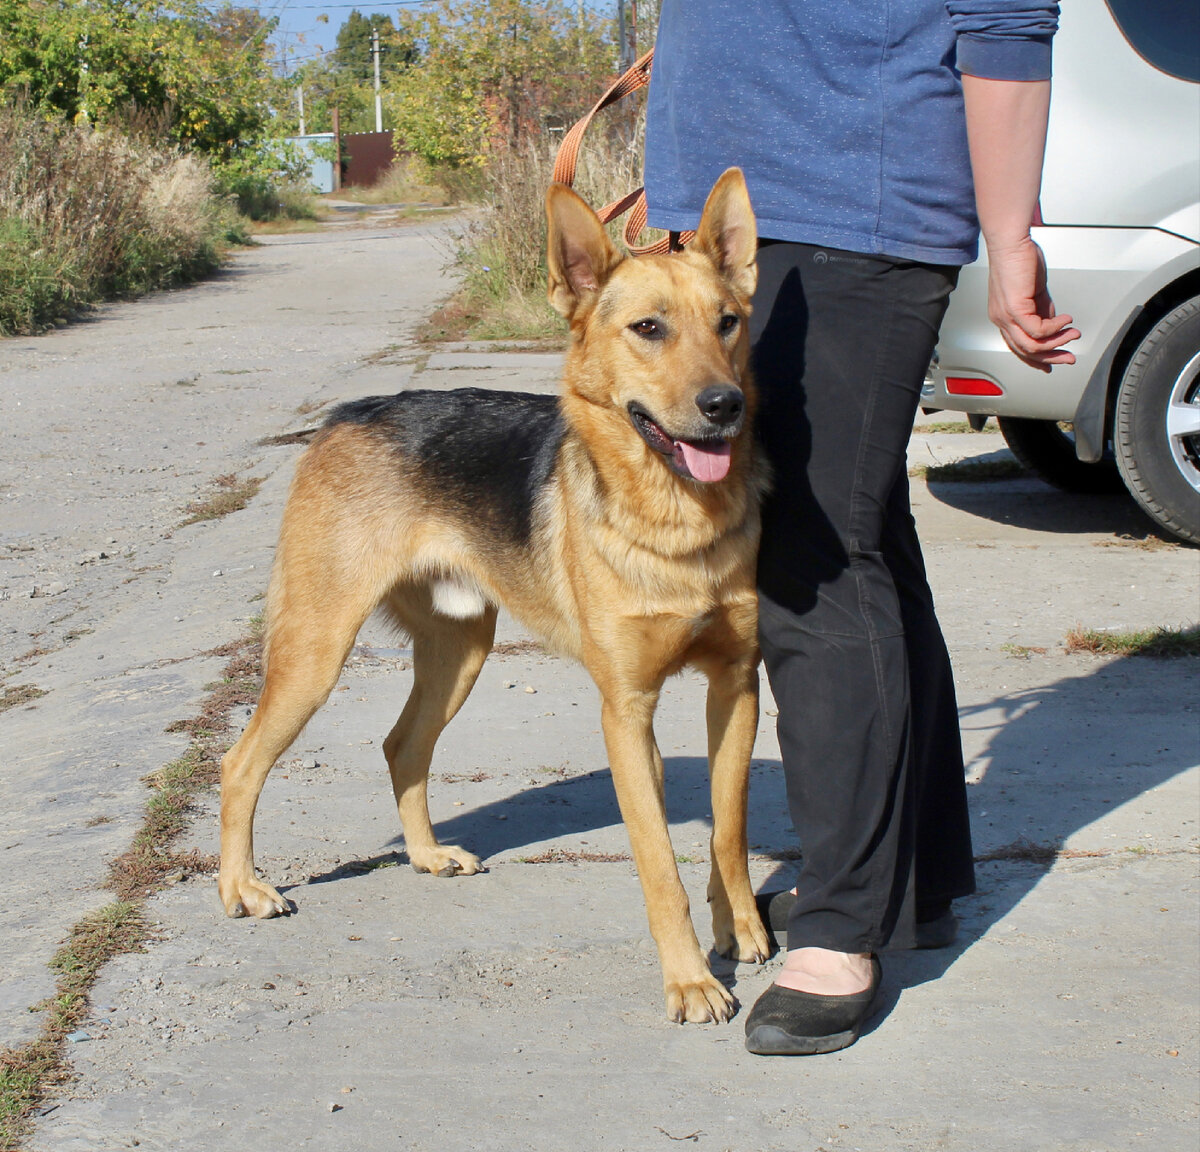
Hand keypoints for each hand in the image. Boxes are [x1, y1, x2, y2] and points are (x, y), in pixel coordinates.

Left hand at [985, 235, 1079, 371]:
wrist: (1011, 243)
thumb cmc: (1019, 259)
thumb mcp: (1034, 291)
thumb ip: (1042, 308)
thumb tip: (1052, 321)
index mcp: (1004, 317)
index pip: (1018, 347)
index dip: (1037, 358)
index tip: (1053, 363)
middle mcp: (1001, 320)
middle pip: (1025, 351)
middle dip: (1051, 357)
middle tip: (1069, 357)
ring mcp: (1006, 316)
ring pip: (1031, 345)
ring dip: (1057, 343)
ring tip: (1073, 335)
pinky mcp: (1014, 308)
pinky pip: (1038, 329)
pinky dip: (1056, 328)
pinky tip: (1067, 320)